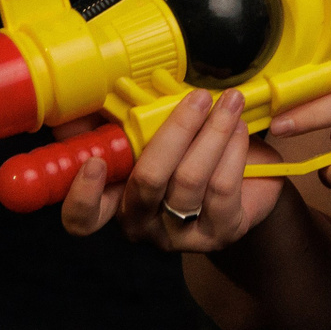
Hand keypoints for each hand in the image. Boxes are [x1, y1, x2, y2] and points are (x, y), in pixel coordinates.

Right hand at [58, 88, 286, 249]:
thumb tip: (86, 94)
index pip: (83, 218)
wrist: (247, 177)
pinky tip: (240, 129)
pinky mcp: (219, 234)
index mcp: (115, 199)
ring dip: (214, 133)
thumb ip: (116, 116)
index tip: (95, 162)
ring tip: (231, 103)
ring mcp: (180, 234)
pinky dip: (233, 151)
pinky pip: (222, 189)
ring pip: (190, 179)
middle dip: (177, 130)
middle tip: (199, 97)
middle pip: (148, 180)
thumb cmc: (189, 148)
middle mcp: (142, 224)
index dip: (82, 196)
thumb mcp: (152, 129)